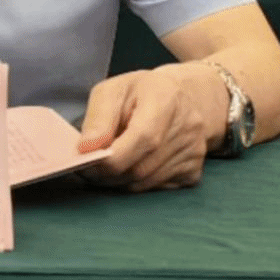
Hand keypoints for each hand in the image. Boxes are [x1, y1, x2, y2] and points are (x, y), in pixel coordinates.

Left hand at [76, 66, 211, 191]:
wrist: (182, 98)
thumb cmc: (140, 92)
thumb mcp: (113, 90)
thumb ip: (98, 118)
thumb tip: (85, 149)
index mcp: (165, 97)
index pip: (143, 137)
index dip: (113, 156)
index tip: (86, 162)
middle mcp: (187, 127)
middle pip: (142, 167)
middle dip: (108, 173)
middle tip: (88, 169)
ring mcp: (193, 153)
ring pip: (146, 183)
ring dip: (119, 181)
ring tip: (106, 166)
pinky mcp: (193, 173)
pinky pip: (156, 189)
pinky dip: (137, 183)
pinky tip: (131, 165)